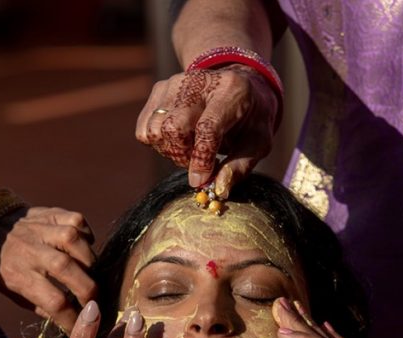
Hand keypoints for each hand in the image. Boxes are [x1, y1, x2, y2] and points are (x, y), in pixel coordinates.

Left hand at [0, 206, 97, 331]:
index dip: (73, 318)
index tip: (82, 325)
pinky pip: (77, 221)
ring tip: (91, 272)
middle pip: (67, 270)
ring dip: (89, 260)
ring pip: (74, 240)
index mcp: (19, 275)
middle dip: (89, 290)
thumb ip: (43, 306)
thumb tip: (73, 320)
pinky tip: (84, 246)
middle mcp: (31, 251)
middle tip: (95, 300)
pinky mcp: (51, 213)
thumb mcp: (14, 293)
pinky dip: (87, 234)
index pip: (54, 301)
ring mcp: (42, 229)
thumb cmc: (3, 267)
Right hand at [135, 65, 278, 193]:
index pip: (208, 127)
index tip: (199, 180)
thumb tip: (218, 190)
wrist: (239, 85)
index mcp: (231, 91)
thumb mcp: (258, 143)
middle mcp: (200, 82)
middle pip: (173, 127)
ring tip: (189, 150)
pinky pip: (144, 129)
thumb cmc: (250, 119)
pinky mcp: (160, 89)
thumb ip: (239, 167)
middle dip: (182, 155)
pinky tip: (177, 141)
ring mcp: (176, 83)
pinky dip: (157, 143)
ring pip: (155, 129)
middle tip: (196, 162)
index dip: (201, 158)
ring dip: (169, 151)